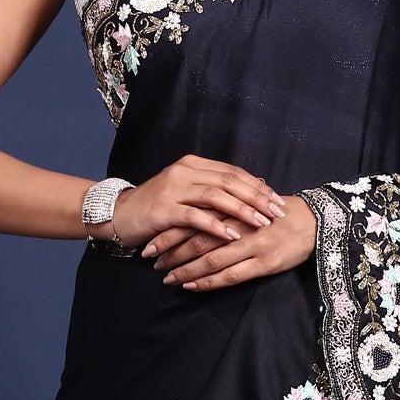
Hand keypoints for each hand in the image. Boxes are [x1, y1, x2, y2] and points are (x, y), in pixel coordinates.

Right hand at [105, 154, 286, 251]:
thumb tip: (254, 191)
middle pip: (229, 181)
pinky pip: (196, 217)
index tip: (278, 200)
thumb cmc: (159, 207)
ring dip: (242, 210)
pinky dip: (217, 226)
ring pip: (216, 196)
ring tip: (262, 223)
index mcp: (194, 164)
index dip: (258, 186)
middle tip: (278, 212)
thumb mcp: (188, 192)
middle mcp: (185, 171)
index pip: (233, 172)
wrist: (121, 214)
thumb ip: (215, 189)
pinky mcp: (164, 209)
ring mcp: (173, 189)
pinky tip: (233, 236)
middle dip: (257, 197)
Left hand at [155, 195, 316, 289]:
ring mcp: (252, 244)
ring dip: (184, 269)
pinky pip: (229, 275)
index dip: (169, 231)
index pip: (193, 218)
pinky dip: (207, 281)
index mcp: (233, 206)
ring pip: (209, 258)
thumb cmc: (278, 213)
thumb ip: (224, 208)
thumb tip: (194, 217)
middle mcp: (239, 224)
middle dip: (170, 251)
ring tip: (166, 277)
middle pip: (196, 238)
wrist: (314, 221)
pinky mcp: (264, 262)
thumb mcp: (249, 203)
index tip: (150, 241)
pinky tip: (191, 285)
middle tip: (151, 261)